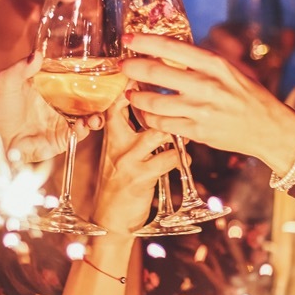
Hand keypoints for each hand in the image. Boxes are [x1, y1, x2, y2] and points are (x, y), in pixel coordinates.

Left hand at [0, 52, 102, 162]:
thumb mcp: (8, 82)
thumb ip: (21, 68)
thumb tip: (36, 54)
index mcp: (53, 86)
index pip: (78, 78)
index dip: (94, 76)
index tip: (107, 70)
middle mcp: (63, 103)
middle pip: (90, 98)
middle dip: (105, 98)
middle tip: (114, 95)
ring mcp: (64, 120)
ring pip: (90, 117)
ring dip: (98, 117)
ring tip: (97, 117)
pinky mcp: (62, 138)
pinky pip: (79, 133)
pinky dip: (84, 130)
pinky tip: (81, 126)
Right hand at [90, 95, 177, 233]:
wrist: (111, 219)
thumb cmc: (119, 184)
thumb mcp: (117, 155)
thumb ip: (130, 134)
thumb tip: (154, 113)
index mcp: (110, 136)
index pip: (118, 103)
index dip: (133, 87)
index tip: (151, 75)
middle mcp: (117, 143)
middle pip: (139, 110)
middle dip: (161, 102)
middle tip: (179, 101)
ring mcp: (128, 159)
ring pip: (158, 132)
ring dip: (177, 131)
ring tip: (184, 134)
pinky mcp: (141, 176)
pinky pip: (169, 159)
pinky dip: (181, 157)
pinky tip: (183, 159)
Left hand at [120, 33, 294, 171]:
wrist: (269, 128)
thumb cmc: (249, 96)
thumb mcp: (230, 71)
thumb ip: (203, 62)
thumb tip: (170, 51)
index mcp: (215, 65)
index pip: (173, 47)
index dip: (145, 42)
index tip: (128, 38)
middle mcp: (206, 86)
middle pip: (156, 73)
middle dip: (132, 68)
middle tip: (122, 65)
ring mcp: (201, 111)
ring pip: (154, 103)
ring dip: (136, 97)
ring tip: (130, 94)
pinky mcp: (197, 132)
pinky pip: (163, 124)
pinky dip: (149, 118)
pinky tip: (146, 114)